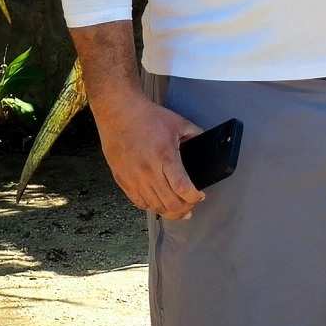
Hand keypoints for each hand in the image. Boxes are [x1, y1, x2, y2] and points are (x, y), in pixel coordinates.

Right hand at [93, 87, 204, 218]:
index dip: (194, 198)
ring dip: (169, 212)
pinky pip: (138, 202)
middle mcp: (148, 172)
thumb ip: (195, 136)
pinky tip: (159, 203)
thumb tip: (208, 145)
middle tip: (191, 204)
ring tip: (178, 209)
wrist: (118, 113)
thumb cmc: (148, 117)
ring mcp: (133, 179)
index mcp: (165, 157)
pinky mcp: (122, 181)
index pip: (182, 188)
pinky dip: (151, 206)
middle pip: (169, 204)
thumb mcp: (179, 123)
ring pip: (154, 207)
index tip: (200, 196)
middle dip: (185, 209)